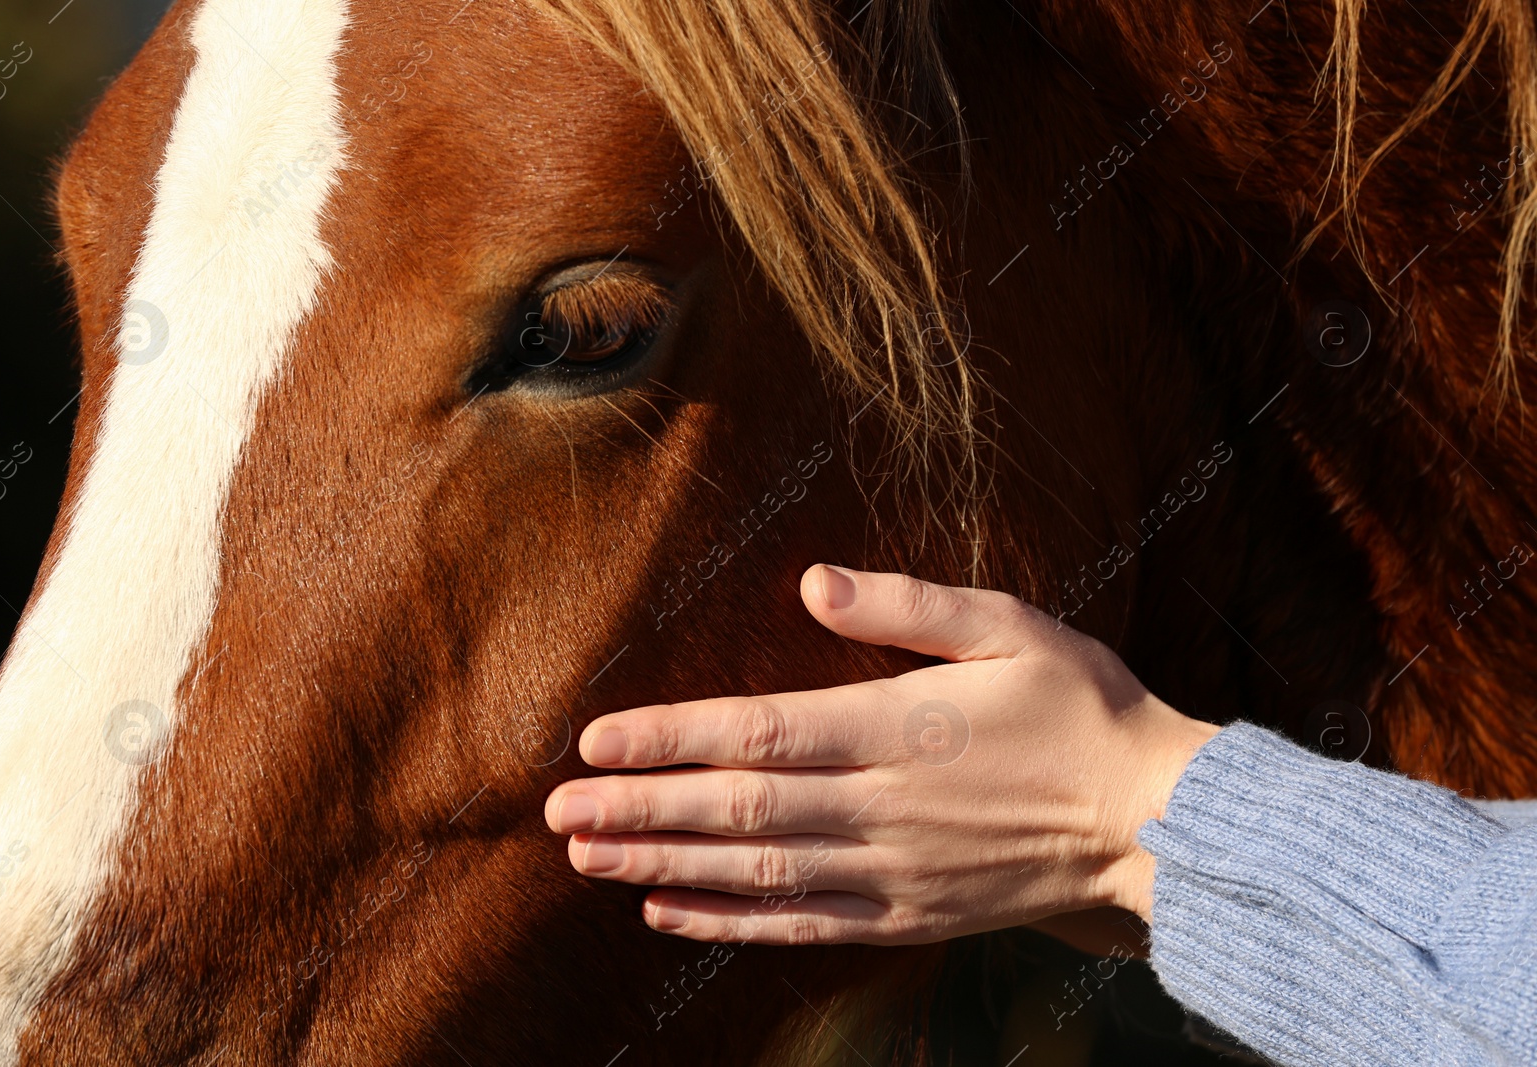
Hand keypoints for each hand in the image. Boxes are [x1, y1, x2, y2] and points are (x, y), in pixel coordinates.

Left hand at [545, 566, 1218, 945]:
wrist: (1155, 821)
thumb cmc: (1083, 709)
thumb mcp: (1011, 626)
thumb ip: (908, 604)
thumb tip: (811, 582)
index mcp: (898, 727)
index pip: (757, 731)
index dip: (669, 738)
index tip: (594, 741)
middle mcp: (882, 806)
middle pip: (737, 809)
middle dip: (640, 807)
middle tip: (556, 811)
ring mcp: (892, 870)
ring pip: (756, 873)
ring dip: (664, 861)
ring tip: (587, 855)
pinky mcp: (907, 916)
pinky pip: (800, 924)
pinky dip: (727, 921)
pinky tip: (667, 908)